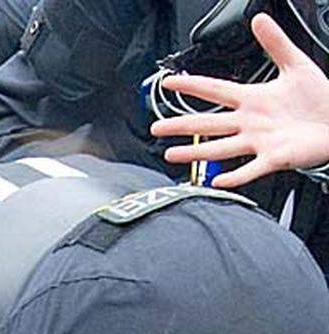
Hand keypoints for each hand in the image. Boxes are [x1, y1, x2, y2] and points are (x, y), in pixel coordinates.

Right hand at [151, 12, 328, 186]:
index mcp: (253, 99)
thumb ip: (276, 42)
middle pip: (208, 123)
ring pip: (220, 148)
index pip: (215, 90)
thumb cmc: (319, 98)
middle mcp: (250, 122)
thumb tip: (259, 18)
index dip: (191, 85)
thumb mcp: (296, 64)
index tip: (169, 82)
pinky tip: (218, 179)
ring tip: (172, 155)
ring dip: (195, 152)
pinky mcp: (273, 158)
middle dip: (180, 125)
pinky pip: (250, 170)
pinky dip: (234, 176)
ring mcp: (259, 141)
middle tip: (156, 128)